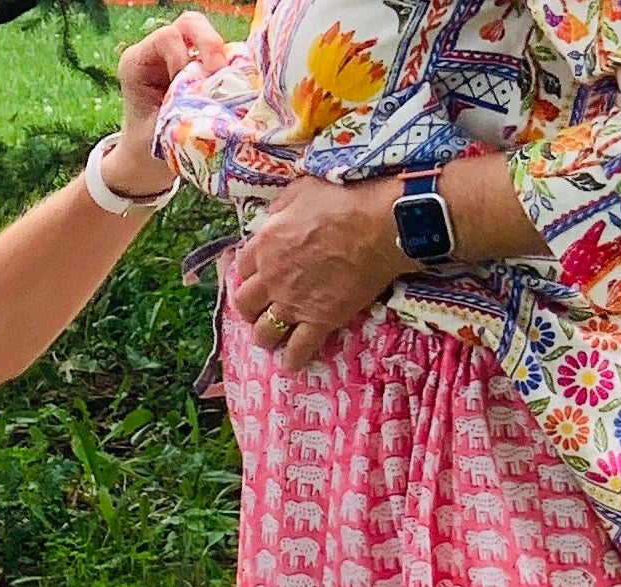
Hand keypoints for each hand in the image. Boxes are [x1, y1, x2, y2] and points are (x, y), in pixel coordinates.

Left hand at [107, 10, 229, 196]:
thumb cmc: (146, 150)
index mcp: (137, 62)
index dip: (183, 58)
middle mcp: (158, 53)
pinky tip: (234, 84)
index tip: (189, 90)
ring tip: (228, 80)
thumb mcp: (159, 132)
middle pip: (189, 24)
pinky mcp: (199, 68)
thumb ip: (182, 110)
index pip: (167, 37)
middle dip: (208, 42)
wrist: (145, 165)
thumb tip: (213, 96)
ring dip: (221, 55)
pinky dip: (230, 66)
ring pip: (207, 34)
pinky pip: (220, 54)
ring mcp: (181, 57)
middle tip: (220, 69)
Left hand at [232, 175, 415, 369]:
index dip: (250, 273)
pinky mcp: (319, 322)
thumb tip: (271, 219)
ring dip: (266, 335)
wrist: (378, 225)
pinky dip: (294, 359)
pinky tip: (294, 362)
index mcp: (265, 244)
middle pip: (245, 304)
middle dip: (250, 308)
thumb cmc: (344, 199)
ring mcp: (293, 304)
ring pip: (264, 332)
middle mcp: (272, 278)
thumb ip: (280, 208)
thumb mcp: (301, 189)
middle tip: (262, 308)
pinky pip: (298, 350)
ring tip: (275, 336)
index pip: (242, 267)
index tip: (258, 276)